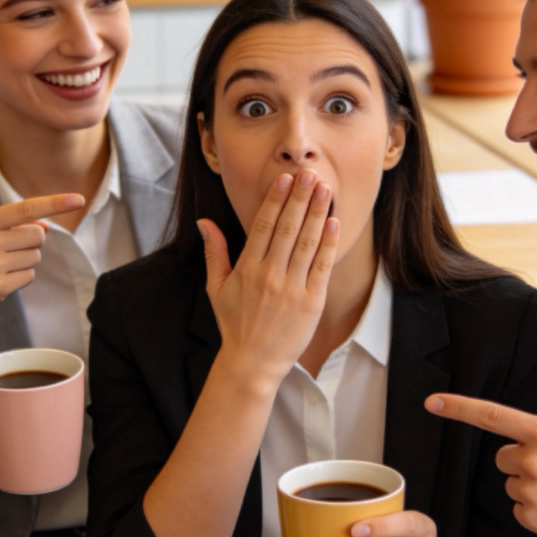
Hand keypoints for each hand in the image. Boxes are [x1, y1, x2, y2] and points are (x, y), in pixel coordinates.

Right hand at [0, 193, 85, 339]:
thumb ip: (13, 225)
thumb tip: (45, 224)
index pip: (27, 208)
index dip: (55, 203)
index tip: (78, 199)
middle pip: (38, 235)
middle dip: (32, 242)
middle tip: (9, 250)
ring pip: (36, 257)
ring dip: (25, 261)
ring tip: (0, 265)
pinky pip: (30, 277)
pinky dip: (21, 278)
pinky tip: (1, 279)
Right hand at [200, 169, 338, 391]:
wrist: (253, 362)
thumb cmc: (234, 324)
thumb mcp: (216, 287)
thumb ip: (214, 252)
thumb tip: (203, 222)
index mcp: (246, 269)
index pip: (262, 225)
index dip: (275, 200)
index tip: (285, 178)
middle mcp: (269, 275)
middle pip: (287, 228)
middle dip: (300, 198)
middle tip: (311, 174)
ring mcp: (292, 288)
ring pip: (307, 242)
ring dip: (317, 213)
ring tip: (326, 189)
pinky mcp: (311, 302)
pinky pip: (322, 266)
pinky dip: (328, 243)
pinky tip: (333, 222)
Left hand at [425, 393, 536, 536]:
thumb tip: (521, 431)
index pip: (492, 416)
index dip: (458, 408)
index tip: (431, 402)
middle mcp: (533, 460)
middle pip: (502, 457)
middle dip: (520, 461)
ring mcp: (531, 491)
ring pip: (511, 484)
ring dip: (530, 486)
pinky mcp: (532, 519)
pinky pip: (519, 508)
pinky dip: (536, 510)